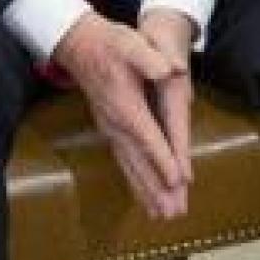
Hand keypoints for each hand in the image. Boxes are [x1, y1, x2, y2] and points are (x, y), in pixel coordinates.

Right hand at [53, 12, 190, 219]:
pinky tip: (145, 198)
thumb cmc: (110, 43)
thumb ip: (150, 58)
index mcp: (126, 105)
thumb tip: (171, 69)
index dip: (163, 158)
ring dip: (147, 192)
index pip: (148, 136)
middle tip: (175, 213)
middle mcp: (116, 124)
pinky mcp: (111, 132)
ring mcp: (112, 131)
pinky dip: (135, 182)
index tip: (179, 180)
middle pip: (140, 161)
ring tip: (163, 216)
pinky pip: (124, 163)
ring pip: (131, 167)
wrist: (80, 46)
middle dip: (158, 188)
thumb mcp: (131, 43)